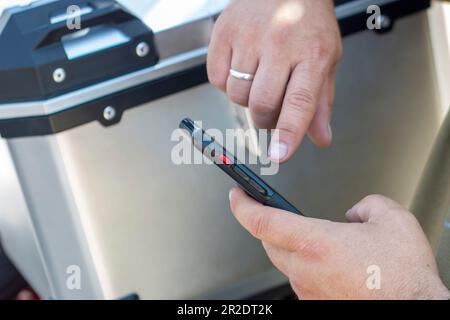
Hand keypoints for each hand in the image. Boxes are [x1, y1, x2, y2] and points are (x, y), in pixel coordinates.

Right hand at [208, 0, 342, 161]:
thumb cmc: (307, 22)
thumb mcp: (325, 60)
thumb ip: (320, 102)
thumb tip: (320, 138)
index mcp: (311, 55)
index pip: (300, 102)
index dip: (288, 133)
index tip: (279, 155)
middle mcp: (280, 45)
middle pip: (261, 105)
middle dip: (264, 120)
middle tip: (271, 108)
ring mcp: (248, 38)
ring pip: (237, 95)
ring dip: (246, 98)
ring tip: (258, 77)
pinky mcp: (223, 33)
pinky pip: (217, 79)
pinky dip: (227, 82)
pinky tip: (241, 66)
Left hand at [229, 188, 449, 298]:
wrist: (414, 310)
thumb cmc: (403, 276)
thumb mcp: (392, 219)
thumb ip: (367, 204)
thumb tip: (355, 213)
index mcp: (315, 243)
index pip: (261, 221)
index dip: (243, 205)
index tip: (237, 195)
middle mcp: (305, 269)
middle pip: (268, 242)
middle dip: (268, 224)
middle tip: (277, 213)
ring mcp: (308, 290)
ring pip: (286, 262)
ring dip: (293, 247)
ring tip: (318, 240)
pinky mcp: (316, 303)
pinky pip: (302, 280)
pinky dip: (308, 267)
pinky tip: (332, 264)